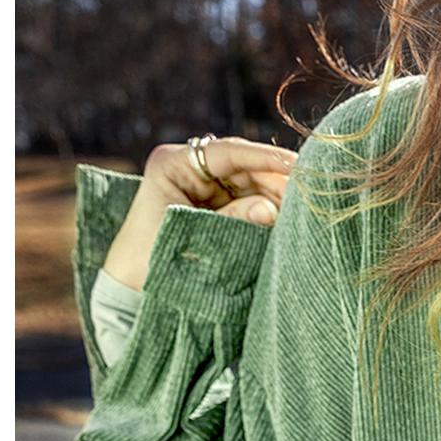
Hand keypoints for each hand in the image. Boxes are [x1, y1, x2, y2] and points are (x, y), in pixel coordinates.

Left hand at [101, 135, 298, 292]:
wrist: (133, 288)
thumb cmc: (152, 259)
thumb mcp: (193, 236)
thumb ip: (233, 221)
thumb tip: (272, 210)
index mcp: (173, 164)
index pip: (227, 152)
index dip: (264, 158)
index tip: (296, 165)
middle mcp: (190, 169)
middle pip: (245, 167)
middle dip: (276, 182)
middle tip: (308, 197)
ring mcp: (205, 187)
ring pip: (252, 185)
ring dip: (277, 199)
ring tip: (302, 214)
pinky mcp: (216, 207)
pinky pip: (250, 204)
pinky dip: (268, 213)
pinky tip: (288, 222)